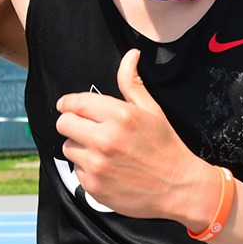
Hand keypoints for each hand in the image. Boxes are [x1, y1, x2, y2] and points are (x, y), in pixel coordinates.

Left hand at [55, 49, 219, 225]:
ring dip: (79, 147)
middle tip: (88, 129)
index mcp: (119, 116)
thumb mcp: (152, 110)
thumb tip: (131, 56)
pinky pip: (76, 171)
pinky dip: (87, 169)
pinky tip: (107, 168)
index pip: (74, 103)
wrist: (178, 187)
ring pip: (68, 147)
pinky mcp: (93, 185)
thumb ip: (132, 83)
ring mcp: (97, 164)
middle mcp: (105, 139)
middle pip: (63, 123)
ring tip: (102, 151)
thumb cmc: (166, 147)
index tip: (70, 107)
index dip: (69, 103)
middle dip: (73, 124)